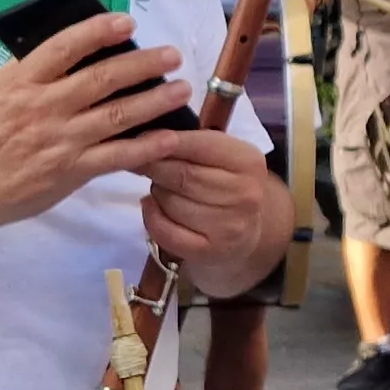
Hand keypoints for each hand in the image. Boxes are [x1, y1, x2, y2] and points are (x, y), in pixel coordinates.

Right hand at [0, 12, 192, 227]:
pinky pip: (116, 156)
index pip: (64, 48)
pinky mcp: (70, 171)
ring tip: (181, 89)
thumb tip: (66, 45)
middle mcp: (43, 108)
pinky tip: (170, 137)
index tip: (128, 22)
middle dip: (142, 64)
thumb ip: (26, 68)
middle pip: (101, 79)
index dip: (98, 32)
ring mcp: (59, 141)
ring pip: (116, 116)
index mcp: (22, 82)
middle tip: (172, 54)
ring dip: (155, 101)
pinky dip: (146, 146)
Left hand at [141, 128, 288, 294]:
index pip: (199, 145)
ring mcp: (229, 227)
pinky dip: (151, 217)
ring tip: (161, 188)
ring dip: (156, 192)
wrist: (244, 230)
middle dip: (154, 167)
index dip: (164, 141)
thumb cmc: (224, 183)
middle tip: (141, 163)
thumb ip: (189, 143)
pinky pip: (165, 232)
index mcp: (248, 161)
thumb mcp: (219, 156)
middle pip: (182, 175)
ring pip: (171, 203)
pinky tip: (153, 208)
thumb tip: (144, 137)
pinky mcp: (209, 252)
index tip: (142, 138)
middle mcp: (245, 195)